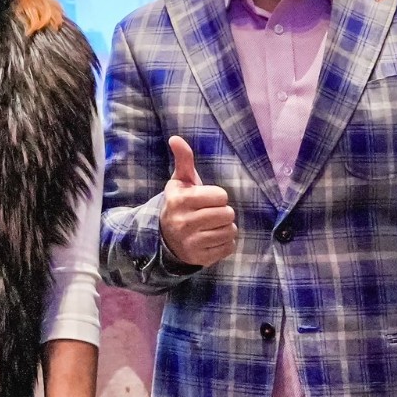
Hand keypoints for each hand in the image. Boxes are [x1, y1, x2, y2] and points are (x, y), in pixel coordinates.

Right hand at [158, 136, 235, 266]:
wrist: (166, 237)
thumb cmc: (180, 204)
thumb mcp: (180, 181)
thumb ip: (183, 160)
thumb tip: (175, 138)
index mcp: (180, 201)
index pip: (220, 196)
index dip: (217, 196)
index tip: (206, 199)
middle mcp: (183, 222)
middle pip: (227, 214)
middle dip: (223, 212)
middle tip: (211, 213)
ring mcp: (191, 242)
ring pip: (230, 231)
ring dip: (225, 228)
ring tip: (212, 226)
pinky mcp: (200, 258)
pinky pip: (228, 247)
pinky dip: (225, 243)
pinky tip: (212, 238)